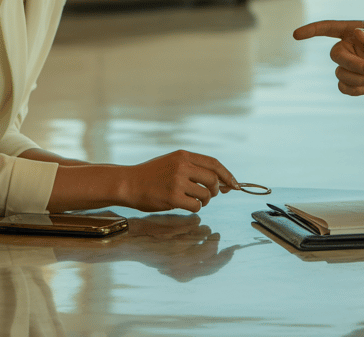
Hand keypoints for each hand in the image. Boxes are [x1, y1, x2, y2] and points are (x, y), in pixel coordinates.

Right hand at [120, 150, 238, 213]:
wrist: (128, 183)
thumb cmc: (151, 175)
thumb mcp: (173, 162)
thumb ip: (194, 168)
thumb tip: (221, 181)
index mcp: (184, 155)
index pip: (213, 163)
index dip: (227, 174)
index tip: (235, 184)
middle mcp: (182, 166)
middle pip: (213, 179)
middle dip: (216, 189)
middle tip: (211, 195)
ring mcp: (177, 181)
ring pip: (205, 194)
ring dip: (205, 200)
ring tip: (195, 200)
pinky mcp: (172, 197)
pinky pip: (195, 206)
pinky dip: (195, 208)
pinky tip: (187, 205)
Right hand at [294, 20, 363, 98]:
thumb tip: (356, 34)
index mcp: (355, 31)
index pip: (328, 28)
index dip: (312, 30)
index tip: (296, 35)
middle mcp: (349, 46)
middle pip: (335, 55)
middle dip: (353, 65)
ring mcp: (350, 64)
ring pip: (340, 73)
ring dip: (359, 78)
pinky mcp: (353, 81)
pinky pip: (343, 87)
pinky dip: (355, 89)